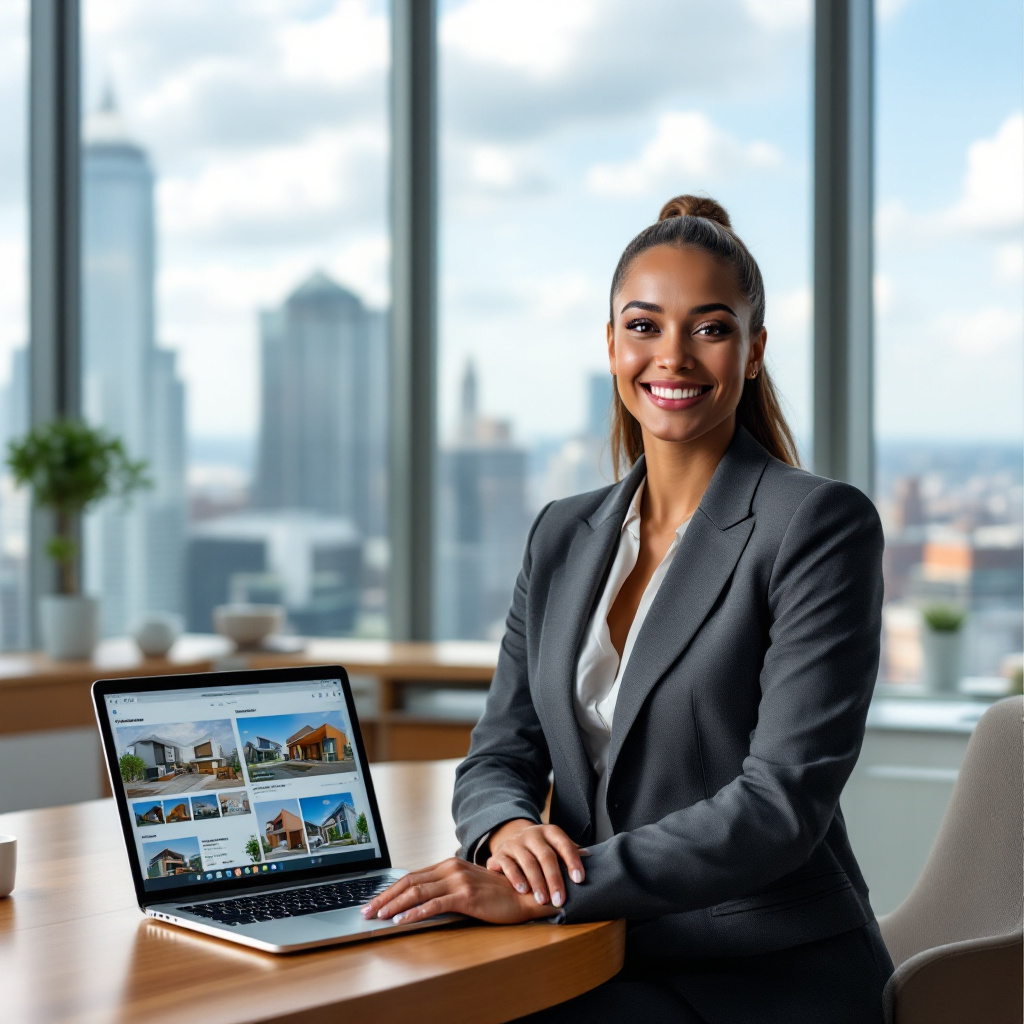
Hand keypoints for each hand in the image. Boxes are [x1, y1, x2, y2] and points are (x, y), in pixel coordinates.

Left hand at [361, 858, 555, 925]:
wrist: (523, 895)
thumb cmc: (495, 893)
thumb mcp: (466, 885)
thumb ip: (445, 887)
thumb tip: (418, 899)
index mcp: (447, 864)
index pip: (411, 876)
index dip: (389, 889)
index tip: (373, 902)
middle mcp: (450, 868)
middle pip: (408, 882)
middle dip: (384, 898)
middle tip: (366, 911)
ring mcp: (457, 880)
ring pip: (417, 892)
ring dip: (393, 906)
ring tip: (378, 917)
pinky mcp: (465, 896)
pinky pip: (433, 904)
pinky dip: (414, 913)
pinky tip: (401, 922)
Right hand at [485, 820, 585, 907]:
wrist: (510, 839)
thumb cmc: (540, 850)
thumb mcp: (555, 847)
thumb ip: (570, 853)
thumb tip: (591, 858)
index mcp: (550, 832)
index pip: (564, 844)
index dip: (572, 861)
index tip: (579, 880)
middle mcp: (532, 835)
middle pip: (546, 856)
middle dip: (554, 880)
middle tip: (559, 900)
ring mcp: (515, 843)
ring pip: (528, 862)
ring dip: (537, 882)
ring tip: (542, 900)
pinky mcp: (500, 853)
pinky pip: (508, 865)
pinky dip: (516, 878)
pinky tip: (523, 891)